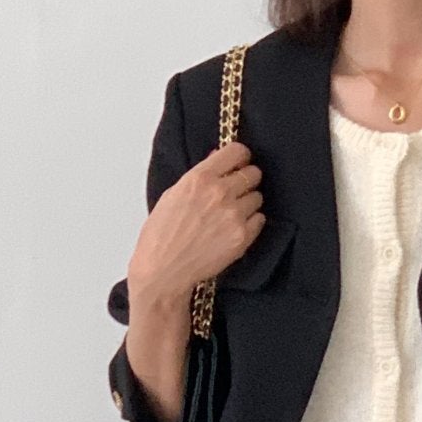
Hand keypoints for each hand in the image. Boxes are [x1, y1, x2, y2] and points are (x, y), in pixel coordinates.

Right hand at [126, 140, 267, 308]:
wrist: (164, 270)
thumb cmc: (161, 234)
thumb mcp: (173, 195)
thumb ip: (199, 176)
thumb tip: (217, 160)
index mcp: (200, 178)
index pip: (237, 152)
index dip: (241, 157)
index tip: (240, 162)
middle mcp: (221, 193)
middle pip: (253, 173)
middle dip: (246, 179)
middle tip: (238, 190)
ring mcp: (234, 216)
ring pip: (257, 197)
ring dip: (249, 202)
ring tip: (233, 213)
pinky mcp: (242, 237)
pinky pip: (260, 220)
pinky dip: (252, 222)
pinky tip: (235, 228)